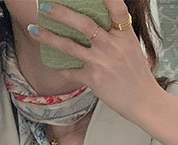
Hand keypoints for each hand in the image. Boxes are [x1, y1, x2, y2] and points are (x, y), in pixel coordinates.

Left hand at [31, 1, 177, 144]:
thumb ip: (117, 35)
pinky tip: (52, 65)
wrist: (144, 102)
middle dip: (62, 13)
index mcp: (124, 35)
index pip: (116, 8)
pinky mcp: (94, 79)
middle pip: (84, 24)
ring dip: (49, 37)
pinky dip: (61, 68)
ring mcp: (102, 62)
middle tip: (45, 6)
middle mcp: (112, 46)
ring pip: (70, 46)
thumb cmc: (138, 76)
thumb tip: (100, 25)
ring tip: (34, 28)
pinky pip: (71, 71)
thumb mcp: (132, 49)